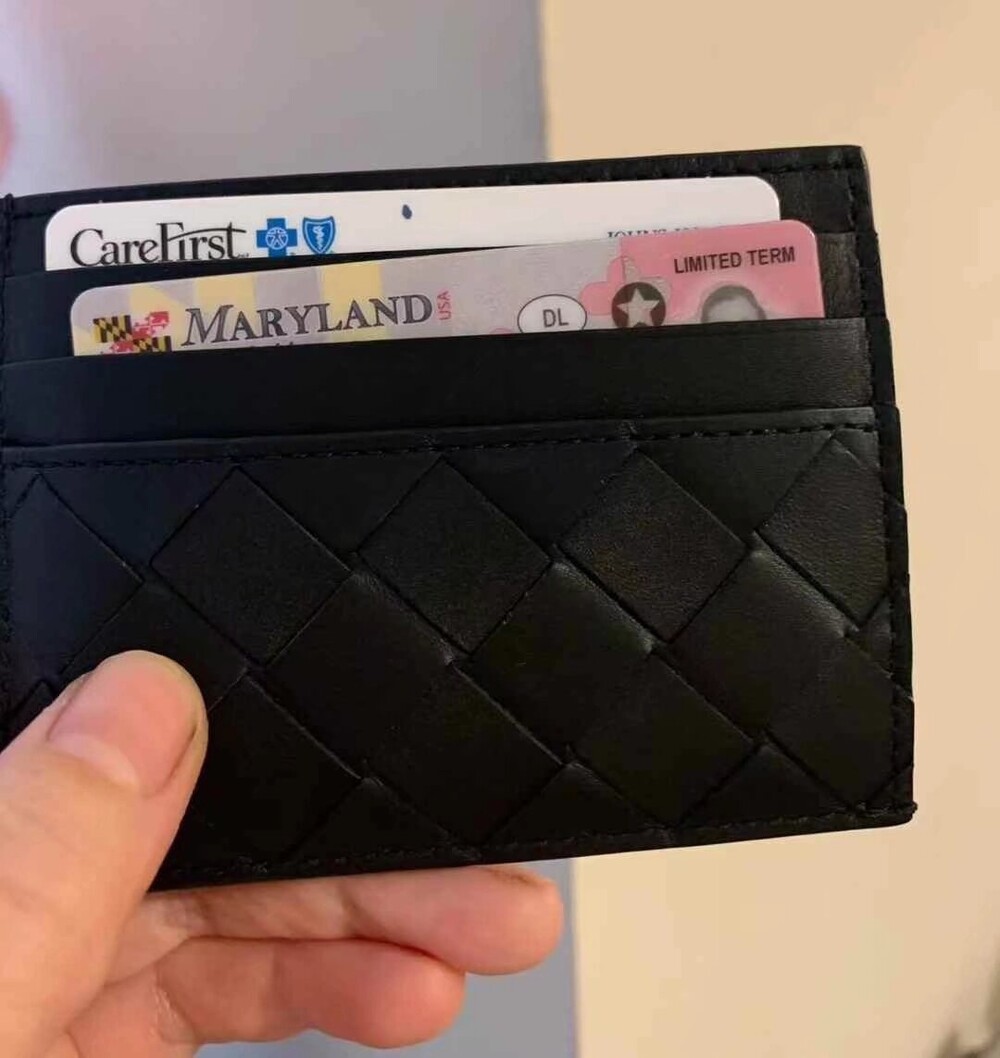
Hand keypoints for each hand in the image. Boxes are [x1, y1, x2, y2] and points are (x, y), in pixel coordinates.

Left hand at [0, 652, 562, 1055]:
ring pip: (240, 908)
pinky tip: (407, 991)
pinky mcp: (101, 1044)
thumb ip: (35, 866)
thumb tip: (147, 696)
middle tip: (483, 847)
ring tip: (487, 928)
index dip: (246, 719)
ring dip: (374, 920)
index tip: (371, 717)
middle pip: (207, 824)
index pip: (108, 736)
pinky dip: (327, 988)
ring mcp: (58, 973)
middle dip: (361, 837)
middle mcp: (17, 896)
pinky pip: (228, 990)